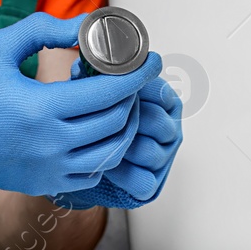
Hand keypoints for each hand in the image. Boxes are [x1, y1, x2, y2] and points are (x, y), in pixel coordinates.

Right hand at [0, 12, 162, 195]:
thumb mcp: (0, 47)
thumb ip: (45, 31)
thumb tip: (85, 26)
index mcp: (41, 108)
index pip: (109, 92)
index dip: (138, 75)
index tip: (151, 61)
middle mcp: (50, 144)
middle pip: (117, 122)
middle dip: (133, 97)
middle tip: (131, 78)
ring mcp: (49, 169)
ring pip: (111, 152)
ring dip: (124, 126)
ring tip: (119, 104)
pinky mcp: (45, 184)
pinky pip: (93, 172)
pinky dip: (106, 152)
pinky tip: (99, 132)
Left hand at [50, 64, 182, 209]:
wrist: (89, 149)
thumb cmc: (97, 113)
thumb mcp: (97, 90)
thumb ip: (95, 76)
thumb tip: (80, 67)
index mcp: (164, 100)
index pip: (161, 94)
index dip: (138, 94)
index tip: (118, 94)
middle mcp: (169, 127)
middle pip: (159, 124)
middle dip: (130, 122)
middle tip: (103, 120)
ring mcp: (163, 156)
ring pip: (151, 153)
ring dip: (125, 148)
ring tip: (100, 143)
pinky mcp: (152, 182)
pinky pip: (143, 182)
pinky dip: (124, 175)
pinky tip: (106, 165)